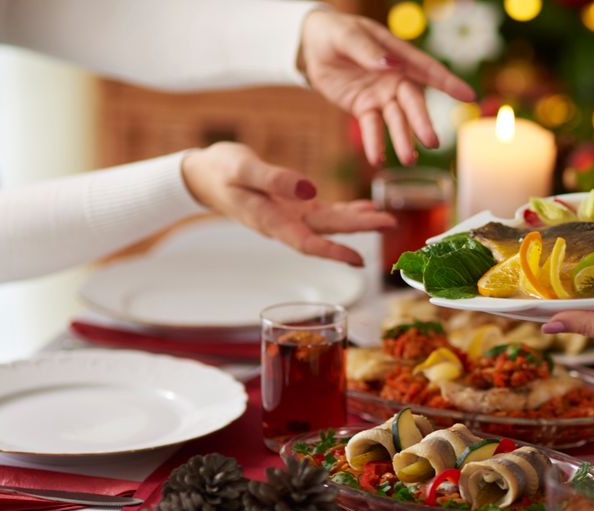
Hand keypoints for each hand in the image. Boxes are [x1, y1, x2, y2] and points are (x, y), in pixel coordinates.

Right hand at [181, 142, 394, 265]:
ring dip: (358, 222)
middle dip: (360, 230)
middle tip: (390, 224)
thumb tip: (311, 190)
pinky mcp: (293, 206)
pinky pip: (325, 212)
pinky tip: (366, 208)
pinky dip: (346, 210)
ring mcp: (290, 216)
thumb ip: (275, 180)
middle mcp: (284, 224)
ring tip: (386, 219)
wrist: (203, 175)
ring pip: (330, 223)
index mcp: (269, 220)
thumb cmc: (219, 170)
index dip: (334, 251)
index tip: (359, 258)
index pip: (306, 243)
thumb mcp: (242, 169)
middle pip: (327, 231)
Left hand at [300, 10, 475, 165]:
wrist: (312, 45)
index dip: (449, 82)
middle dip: (422, 122)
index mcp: (397, 55)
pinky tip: (377, 159)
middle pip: (412, 103)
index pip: (427, 69)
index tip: (469, 96)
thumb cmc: (334, 32)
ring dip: (402, 140)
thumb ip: (366, 50)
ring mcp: (381, 95)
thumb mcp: (345, 36)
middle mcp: (394, 78)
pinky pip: (371, 127)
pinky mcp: (364, 108)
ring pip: (396, 120)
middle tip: (432, 142)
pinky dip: (374, 143)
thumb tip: (390, 65)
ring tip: (408, 160)